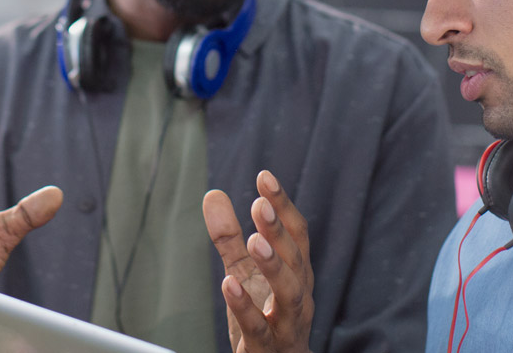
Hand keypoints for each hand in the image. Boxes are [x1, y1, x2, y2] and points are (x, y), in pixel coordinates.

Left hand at [203, 171, 314, 352]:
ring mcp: (288, 324)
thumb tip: (212, 193)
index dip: (283, 206)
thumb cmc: (265, 318)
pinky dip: (246, 307)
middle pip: (296, 260)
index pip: (297, 235)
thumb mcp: (244, 273)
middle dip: (279, 231)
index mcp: (297, 274)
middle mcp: (300, 296)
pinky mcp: (268, 349)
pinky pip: (260, 329)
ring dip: (274, 266)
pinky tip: (228, 284)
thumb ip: (229, 237)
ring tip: (254, 241)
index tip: (264, 177)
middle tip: (259, 204)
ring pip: (290, 294)